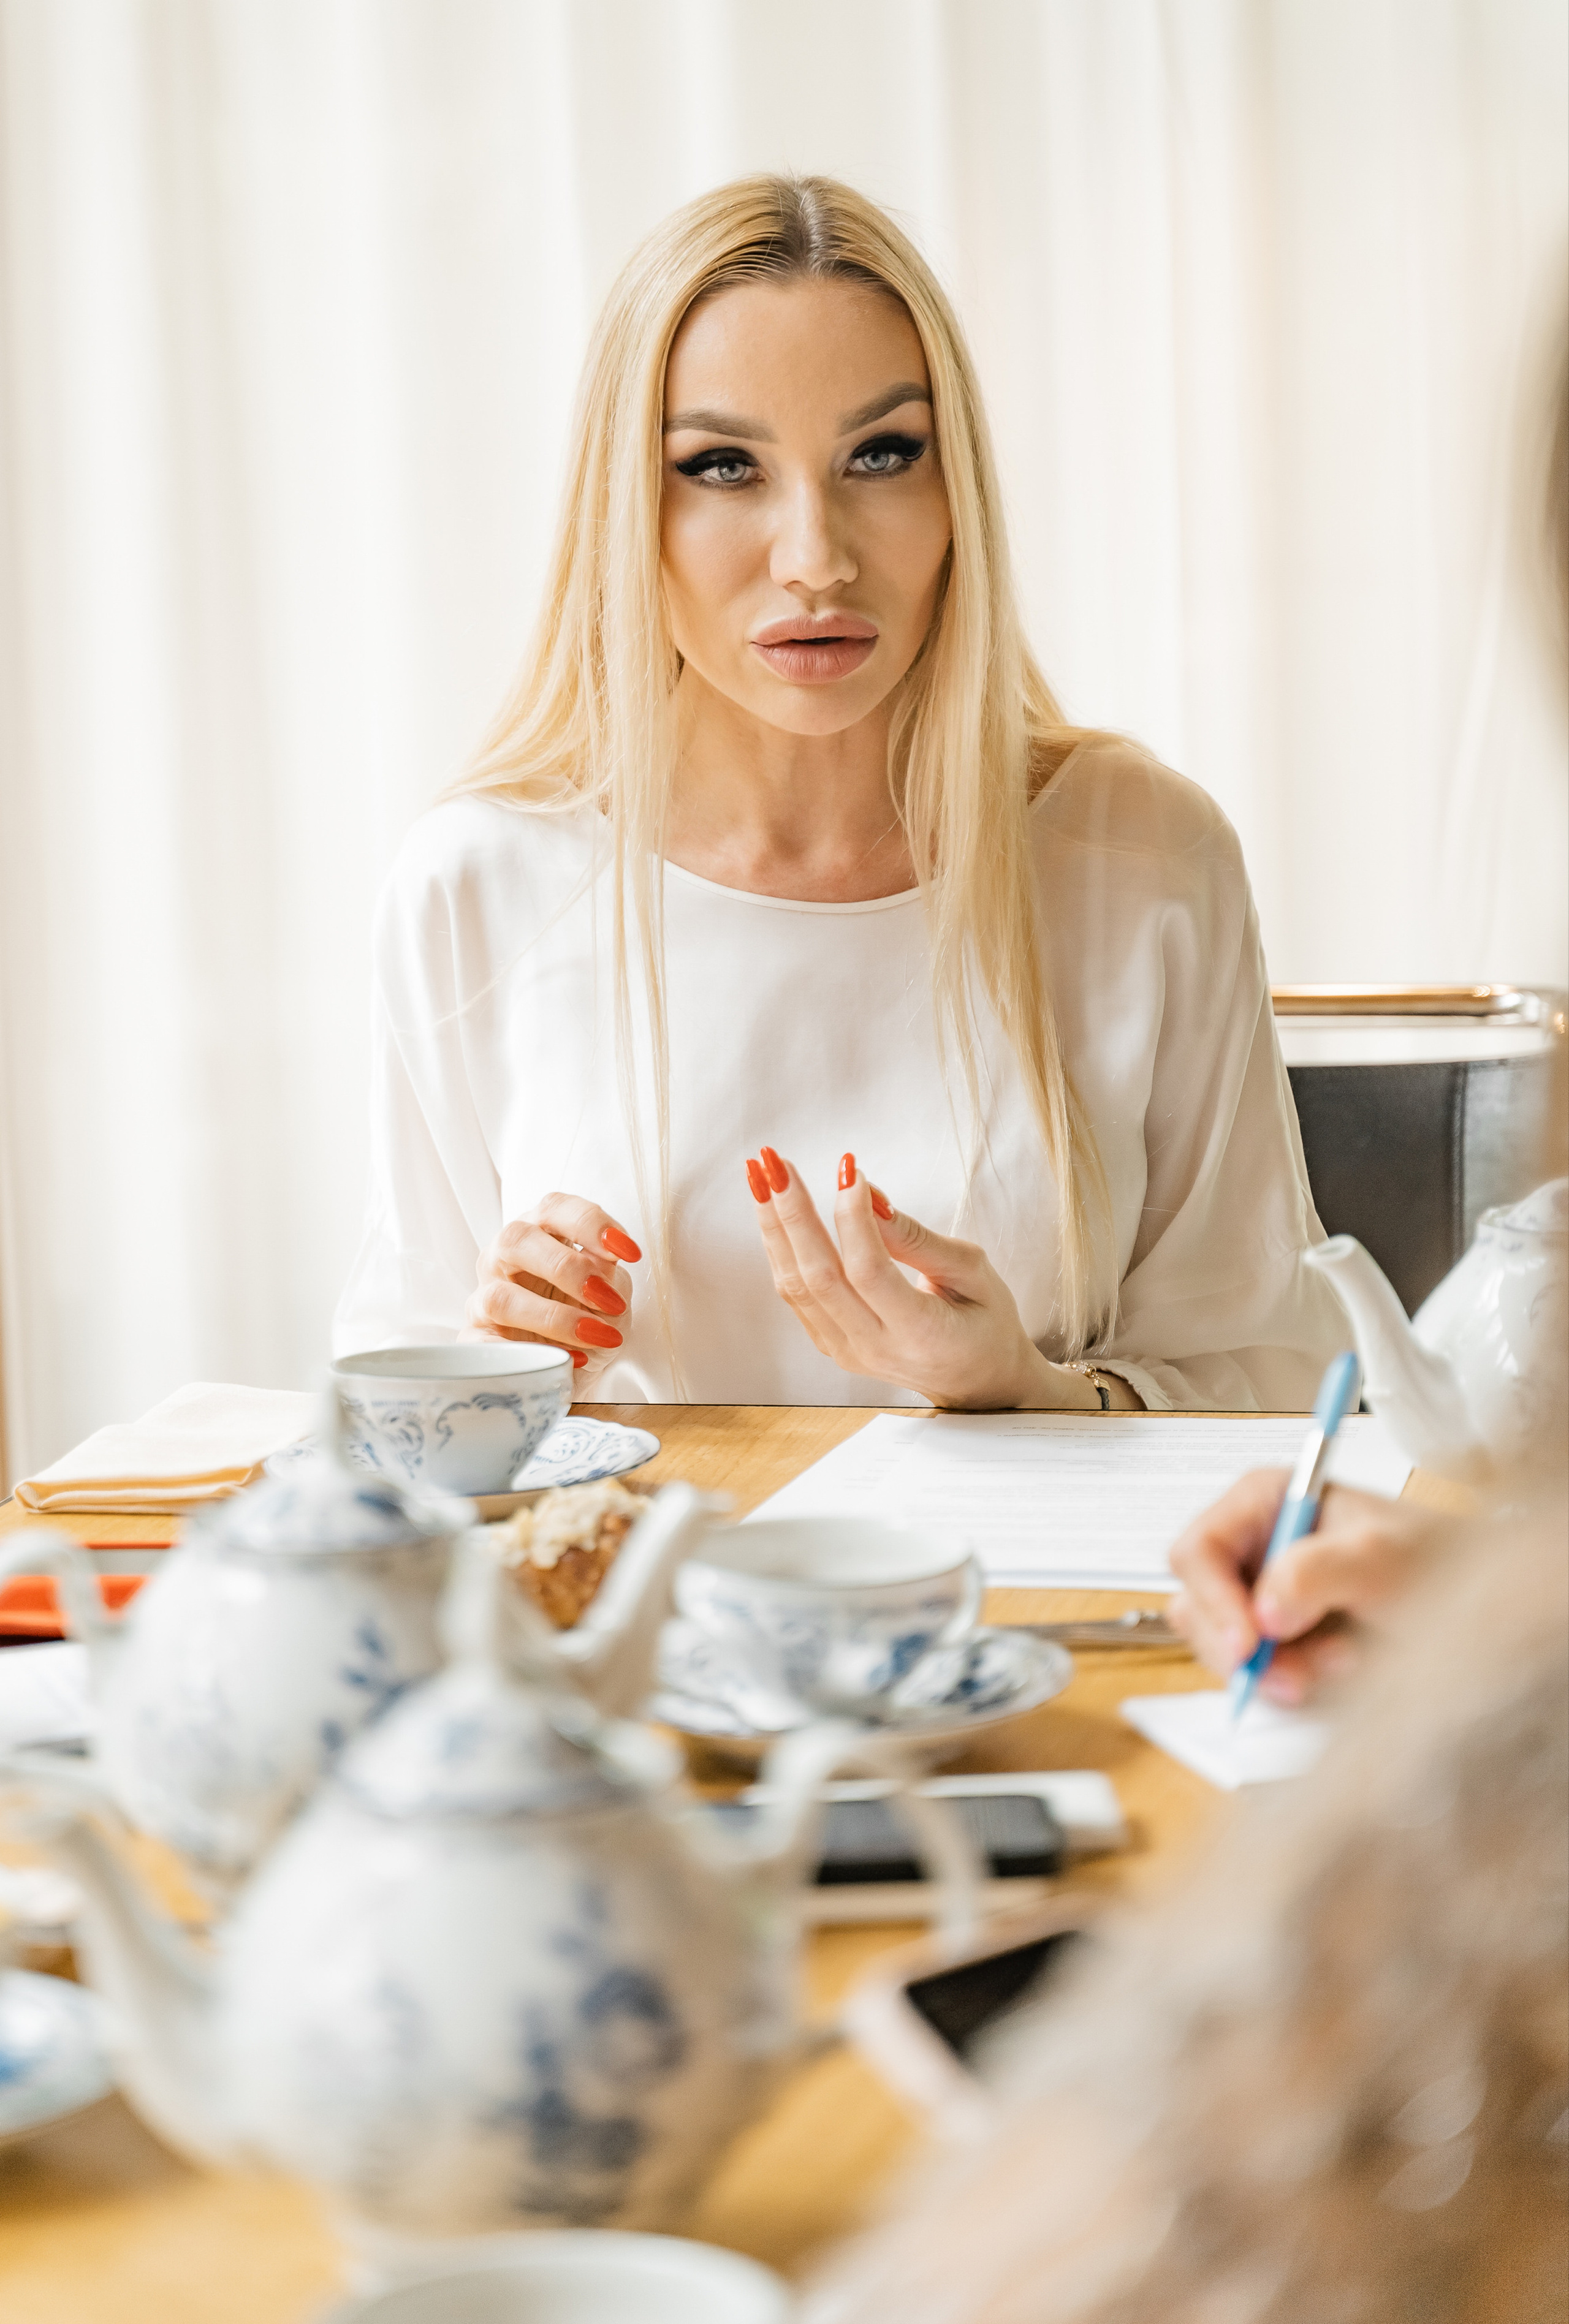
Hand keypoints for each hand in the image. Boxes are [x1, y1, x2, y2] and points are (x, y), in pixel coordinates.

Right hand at [463, 1194, 640, 1389]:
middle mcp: (504, 1259)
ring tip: (597, 1335)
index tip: (628, 1252)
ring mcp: (484, 1299)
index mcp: (540, 1234)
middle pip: (516, 1239)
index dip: (590, 1223)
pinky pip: (487, 1346)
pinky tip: (567, 1362)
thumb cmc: (589, 1323)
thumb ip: (609, 1279)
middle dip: (567, 1267)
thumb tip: (601, 1270)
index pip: (554, 1209)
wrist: (572, 1373)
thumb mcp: (611, 1297)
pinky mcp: (475, 1341)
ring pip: (500, 1297)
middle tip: (608, 1299)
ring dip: (555, 1318)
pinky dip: (530, 1356)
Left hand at [746, 1146, 1133, 1410]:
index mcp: (921, 1333)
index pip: (870, 1271)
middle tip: (775, 1161)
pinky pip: (797, 1295)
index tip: (849, 1168)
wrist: (978, 1380)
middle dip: (792, 1212)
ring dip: (774, 1226)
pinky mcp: (832, 1345)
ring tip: (762, 1174)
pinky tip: (774, 1212)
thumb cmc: (985, 1322)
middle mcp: (875, 1348)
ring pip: (796, 1286)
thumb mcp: (974, 1275)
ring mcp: (847, 1351)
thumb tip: (872, 1201)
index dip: (853, 1218)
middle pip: (818, 1277)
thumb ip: (920, 1241)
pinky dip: (781, 1249)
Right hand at [1167, 1468, 1453, 1702]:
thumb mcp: (1381, 1558)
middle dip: (1245, 1647)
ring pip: (1219, 1643)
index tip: (1249, 1645)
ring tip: (1341, 1663)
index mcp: (1263, 1500)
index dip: (1213, 1600)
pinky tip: (1335, 1669)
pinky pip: (1248, 1668)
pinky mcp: (1272, 1634)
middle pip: (1198, 1604)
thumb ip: (1318, 1571)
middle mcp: (1251, 1543)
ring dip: (1272, 1667)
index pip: (1199, 1550)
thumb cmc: (1433, 1563)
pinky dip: (1285, 1680)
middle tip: (1297, 1676)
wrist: (1472, 1605)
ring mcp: (1258, 1590)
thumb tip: (1265, 1611)